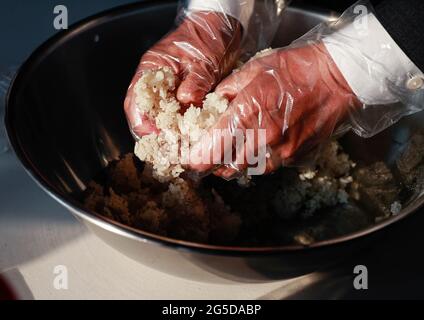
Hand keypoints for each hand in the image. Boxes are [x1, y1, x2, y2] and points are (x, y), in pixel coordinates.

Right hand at [124, 11, 241, 137]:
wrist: (220, 27)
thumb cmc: (207, 38)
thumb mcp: (203, 61)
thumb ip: (195, 83)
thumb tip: (187, 103)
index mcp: (151, 69)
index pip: (135, 103)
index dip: (143, 124)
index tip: (157, 138)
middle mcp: (155, 81)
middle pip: (144, 114)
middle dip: (154, 134)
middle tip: (169, 149)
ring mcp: (167, 88)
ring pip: (159, 116)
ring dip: (167, 132)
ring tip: (180, 147)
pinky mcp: (180, 93)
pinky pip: (175, 114)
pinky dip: (180, 126)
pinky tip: (189, 135)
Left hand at [188, 42, 359, 178]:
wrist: (338, 79)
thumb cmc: (295, 69)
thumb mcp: (253, 70)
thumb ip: (227, 91)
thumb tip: (211, 105)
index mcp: (247, 113)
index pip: (213, 149)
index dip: (197, 160)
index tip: (190, 161)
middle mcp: (263, 137)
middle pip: (226, 166)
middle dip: (213, 164)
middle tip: (207, 158)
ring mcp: (281, 151)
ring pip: (247, 170)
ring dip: (233, 165)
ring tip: (229, 154)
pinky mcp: (296, 157)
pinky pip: (268, 167)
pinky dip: (257, 162)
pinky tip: (255, 150)